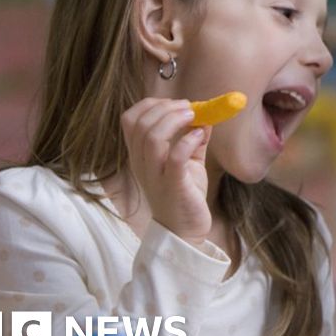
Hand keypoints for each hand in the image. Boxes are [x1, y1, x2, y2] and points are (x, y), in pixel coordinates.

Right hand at [121, 98, 212, 245]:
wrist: (185, 231)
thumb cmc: (184, 194)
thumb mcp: (187, 162)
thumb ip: (192, 139)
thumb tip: (206, 117)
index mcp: (140, 154)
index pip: (130, 120)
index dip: (150, 104)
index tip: (174, 104)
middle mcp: (141, 163)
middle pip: (140, 124)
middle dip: (165, 108)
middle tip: (189, 107)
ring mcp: (154, 175)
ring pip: (152, 138)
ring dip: (174, 120)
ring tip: (194, 115)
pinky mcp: (172, 185)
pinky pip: (173, 157)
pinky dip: (187, 140)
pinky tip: (200, 136)